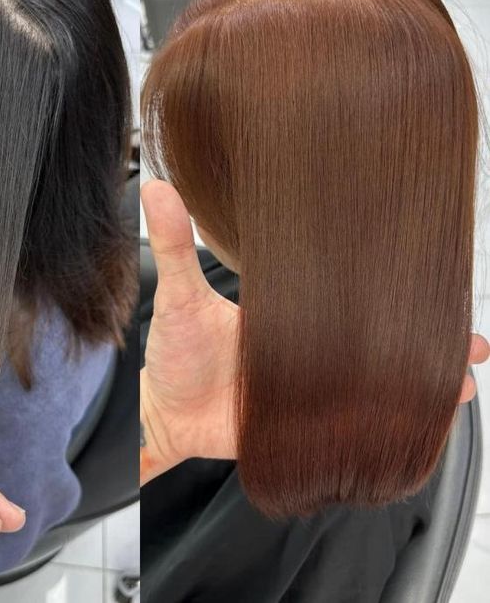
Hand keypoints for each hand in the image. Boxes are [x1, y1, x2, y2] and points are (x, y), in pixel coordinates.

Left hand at [141, 180, 489, 476]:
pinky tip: (420, 423)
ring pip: (375, 384)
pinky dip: (387, 423)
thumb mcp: (177, 296)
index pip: (346, 296)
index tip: (424, 271)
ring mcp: (309, 390)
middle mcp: (308, 352)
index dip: (383, 288)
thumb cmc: (171, 355)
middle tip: (470, 334)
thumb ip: (174, 247)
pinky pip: (354, 424)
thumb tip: (156, 187)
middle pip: (374, 340)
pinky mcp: (303, 426)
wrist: (162, 415)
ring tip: (464, 379)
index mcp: (289, 315)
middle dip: (422, 337)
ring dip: (418, 382)